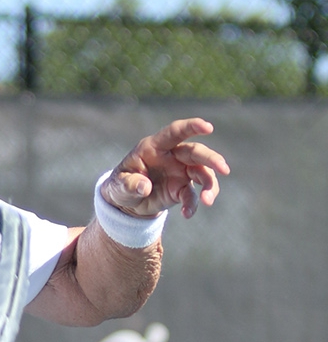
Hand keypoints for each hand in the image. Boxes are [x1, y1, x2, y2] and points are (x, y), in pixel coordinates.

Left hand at [101, 118, 230, 218]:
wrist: (127, 203)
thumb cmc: (120, 185)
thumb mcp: (118, 186)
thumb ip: (129, 184)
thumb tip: (143, 187)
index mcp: (154, 147)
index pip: (174, 133)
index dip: (191, 127)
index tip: (208, 127)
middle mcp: (172, 156)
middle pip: (196, 153)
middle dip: (211, 159)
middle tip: (223, 168)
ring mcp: (180, 172)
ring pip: (203, 173)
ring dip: (210, 186)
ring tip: (207, 201)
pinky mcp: (182, 188)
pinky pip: (193, 195)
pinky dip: (193, 204)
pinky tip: (187, 214)